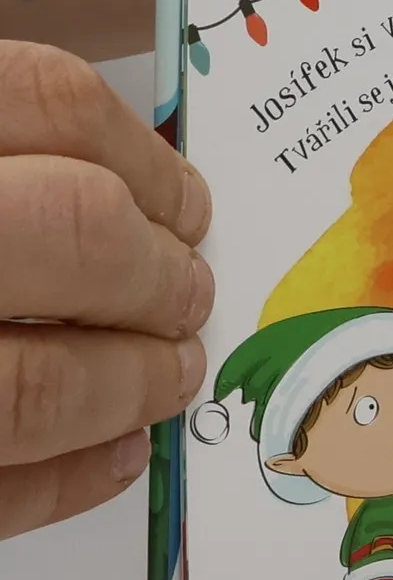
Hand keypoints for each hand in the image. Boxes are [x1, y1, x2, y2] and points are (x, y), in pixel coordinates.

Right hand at [0, 42, 211, 538]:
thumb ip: (9, 156)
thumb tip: (138, 191)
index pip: (44, 103)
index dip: (140, 159)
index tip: (185, 203)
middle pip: (71, 231)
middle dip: (158, 272)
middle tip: (189, 294)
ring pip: (33, 386)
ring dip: (132, 381)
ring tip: (167, 374)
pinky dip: (72, 477)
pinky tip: (115, 451)